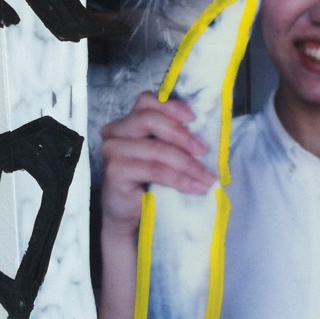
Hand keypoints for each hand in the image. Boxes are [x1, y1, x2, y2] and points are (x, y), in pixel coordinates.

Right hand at [100, 91, 215, 237]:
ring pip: (157, 149)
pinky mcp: (115, 171)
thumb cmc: (150, 183)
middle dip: (182, 135)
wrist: (130, 216)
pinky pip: (154, 170)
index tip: (194, 119)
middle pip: (150, 119)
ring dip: (187, 164)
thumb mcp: (164, 156)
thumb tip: (207, 132)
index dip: (171, 107)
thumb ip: (174, 139)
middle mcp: (115, 132)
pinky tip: (194, 187)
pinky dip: (179, 179)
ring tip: (207, 177)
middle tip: (204, 151)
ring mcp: (112, 150)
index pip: (146, 101)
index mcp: (128, 121)